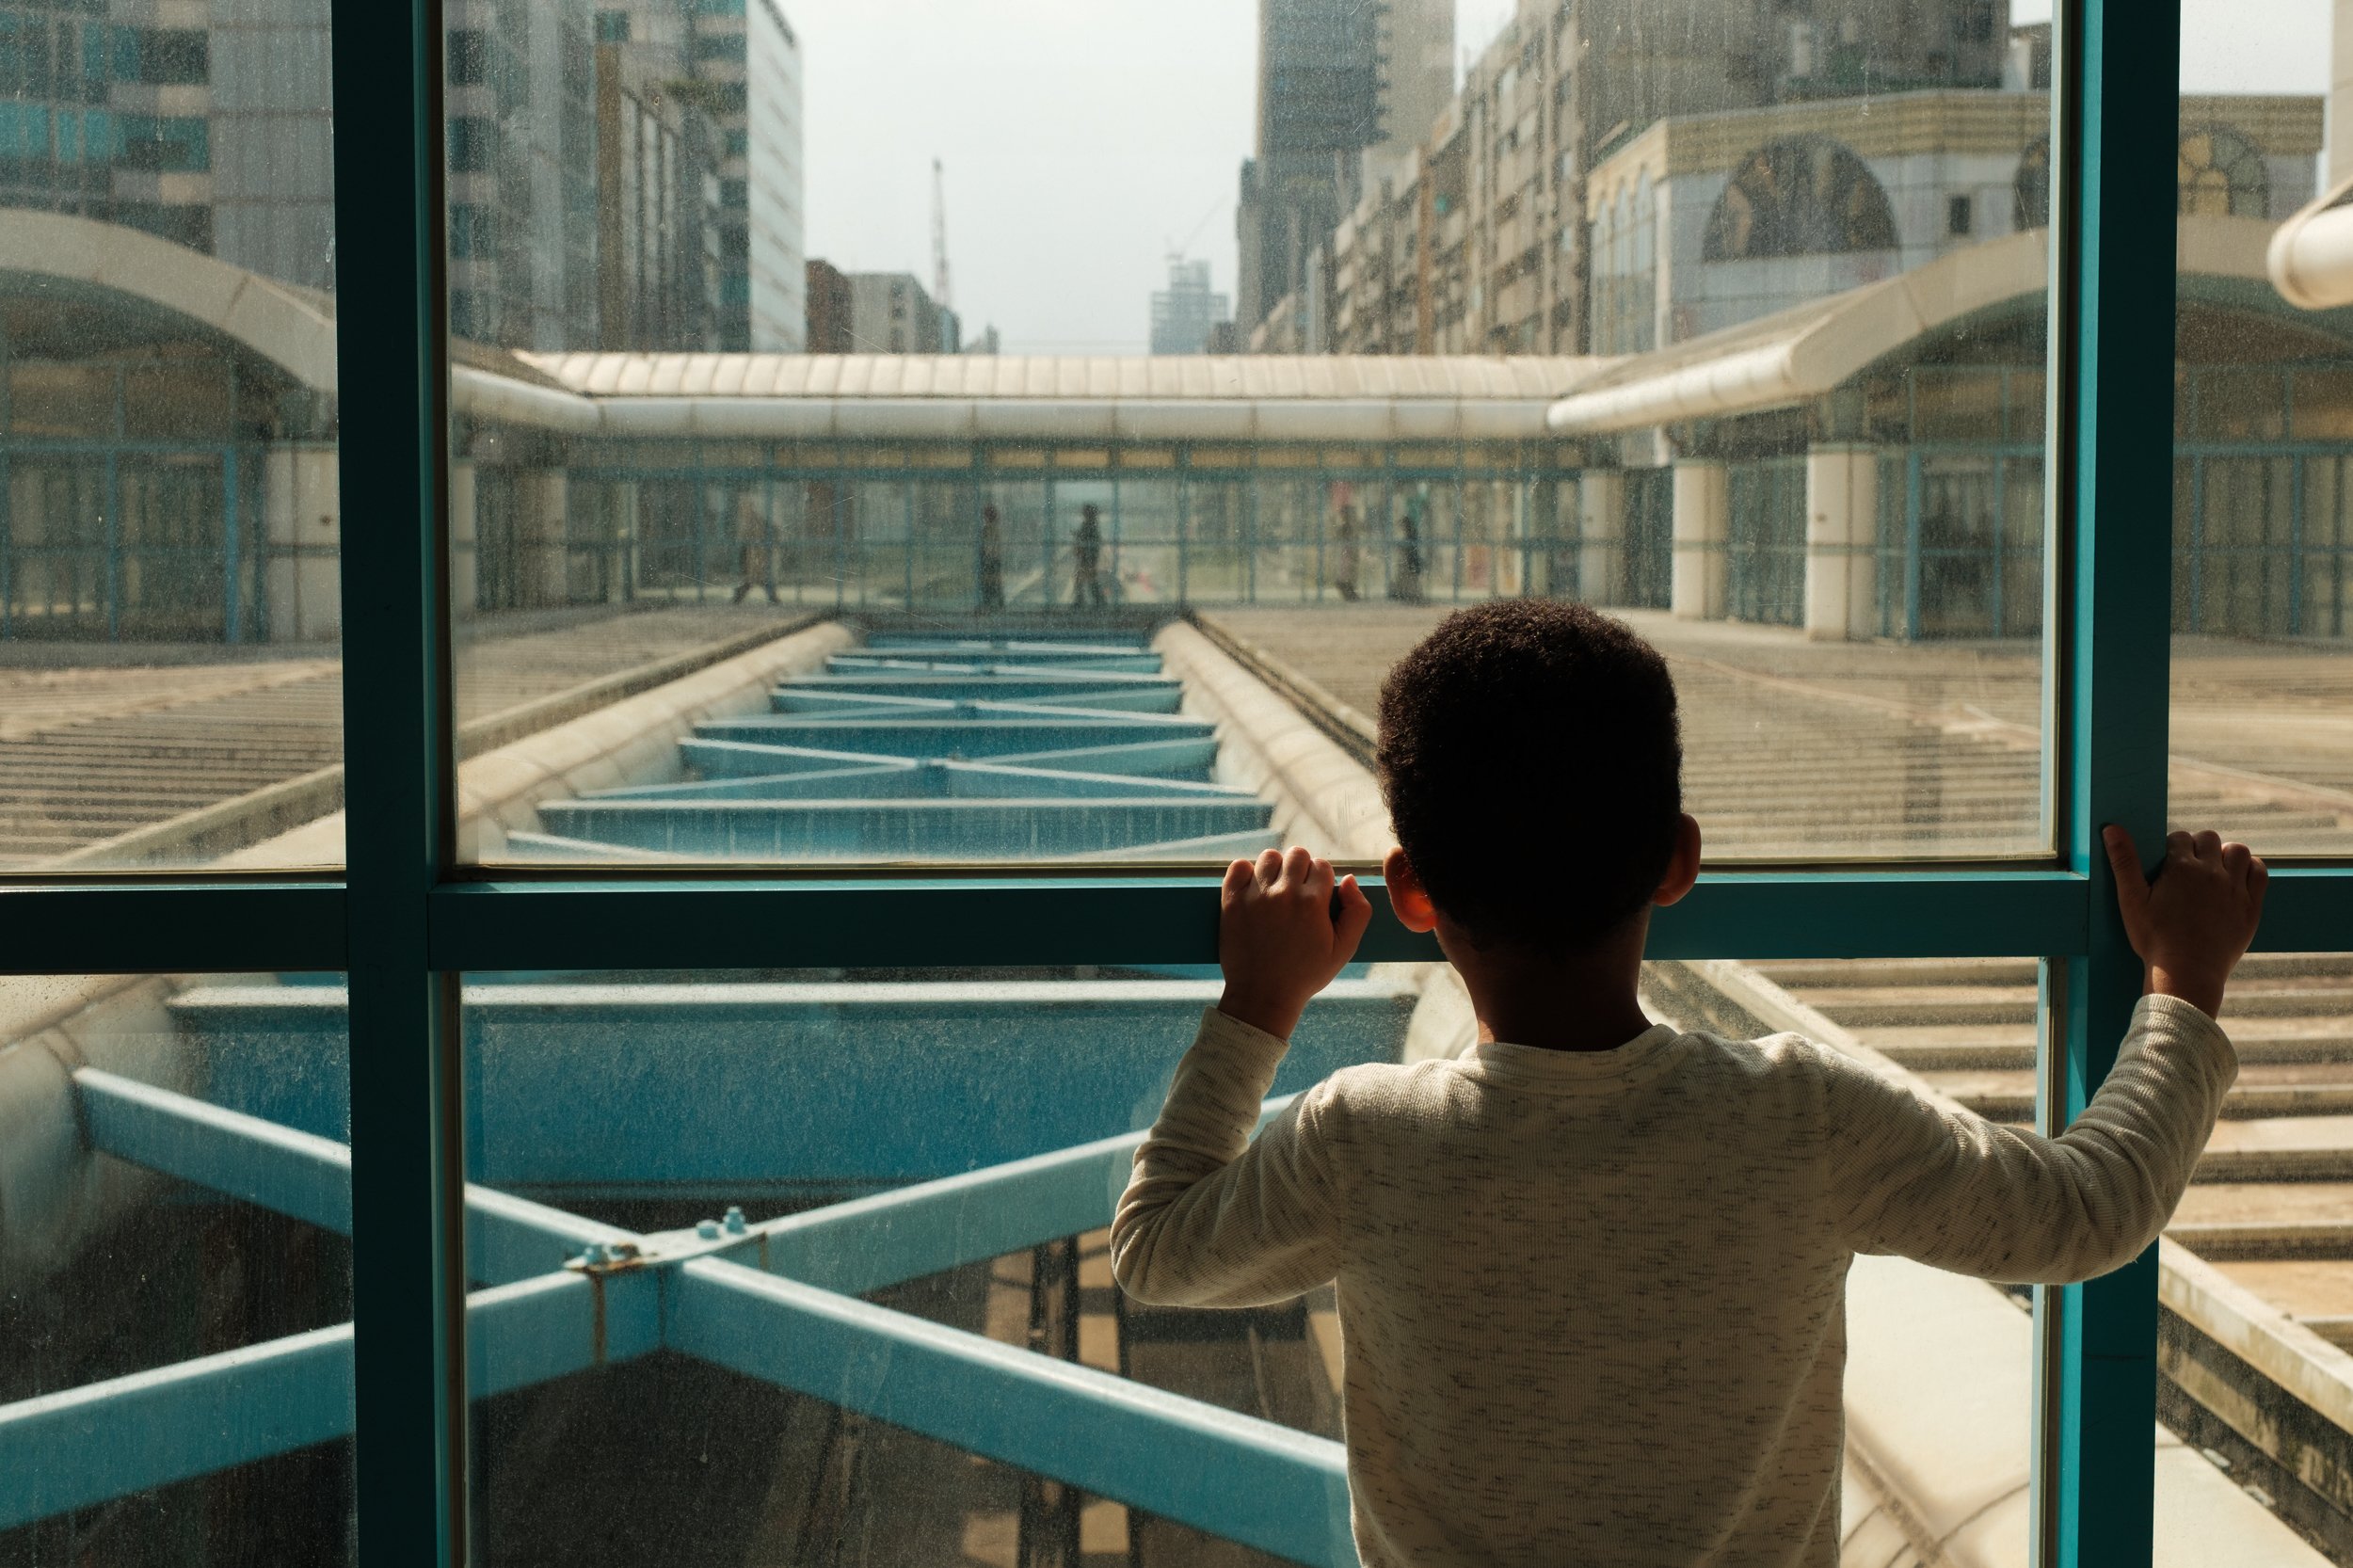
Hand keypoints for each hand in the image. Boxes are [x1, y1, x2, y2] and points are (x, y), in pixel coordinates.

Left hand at [1217, 847, 1374, 1040]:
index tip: (1316, 898)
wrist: (1262, 995)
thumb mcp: (1344, 949)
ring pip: (1269, 857)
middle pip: (1297, 854)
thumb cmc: (1305, 974)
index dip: (1322, 880)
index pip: (1322, 865)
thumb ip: (1358, 912)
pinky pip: (1238, 866)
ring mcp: (1255, 896)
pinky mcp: (1232, 901)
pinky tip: (1254, 890)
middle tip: (1297, 893)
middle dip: (1301, 870)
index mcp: (1313, 903)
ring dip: (1275, 869)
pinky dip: (1246, 873)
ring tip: (1275, 891)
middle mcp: (1283, 894)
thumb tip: (1350, 880)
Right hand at [2102, 825, 2266, 1018]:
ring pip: (2237, 851)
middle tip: (2187, 868)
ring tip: (2212, 870)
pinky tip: (2235, 878)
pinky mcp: (2251, 906)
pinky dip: (2250, 868)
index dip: (2171, 847)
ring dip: (2225, 854)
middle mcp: (2211, 873)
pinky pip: (2259, 872)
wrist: (2187, 973)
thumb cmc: (2154, 939)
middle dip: (2197, 847)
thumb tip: (2112, 827)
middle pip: (2209, 838)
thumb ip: (2123, 861)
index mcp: (2181, 868)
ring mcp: (2235, 889)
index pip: (2179, 837)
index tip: (2167, 865)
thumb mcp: (2131, 900)